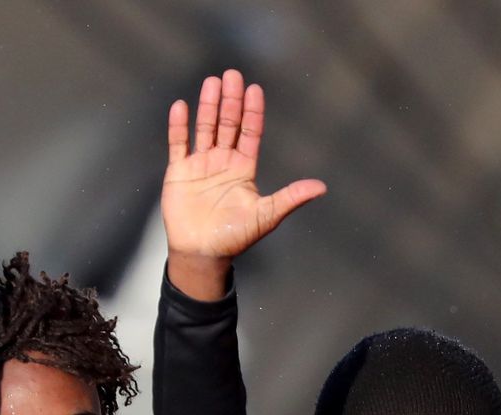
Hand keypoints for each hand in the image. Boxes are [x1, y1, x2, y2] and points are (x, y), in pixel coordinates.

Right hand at [163, 69, 325, 297]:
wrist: (202, 253)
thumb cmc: (235, 237)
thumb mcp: (267, 215)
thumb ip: (291, 197)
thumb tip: (321, 187)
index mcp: (244, 169)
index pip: (250, 133)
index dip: (252, 112)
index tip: (254, 89)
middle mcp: (223, 162)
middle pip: (228, 124)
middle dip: (231, 100)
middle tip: (233, 74)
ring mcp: (201, 165)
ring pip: (205, 128)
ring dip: (208, 105)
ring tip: (212, 82)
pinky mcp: (179, 172)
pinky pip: (179, 144)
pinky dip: (180, 126)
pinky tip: (182, 105)